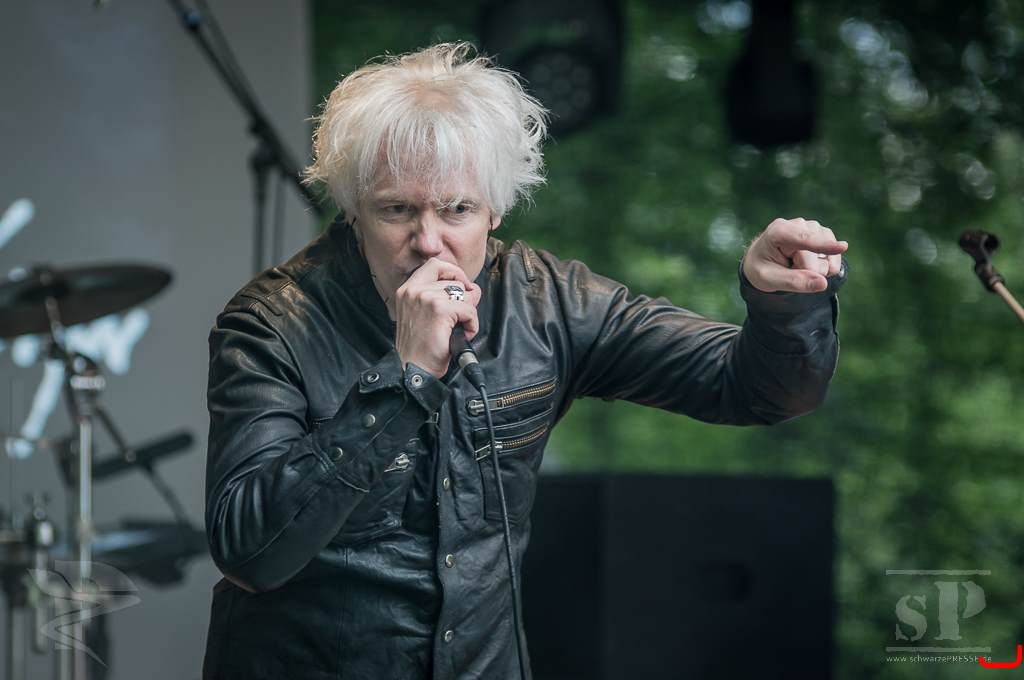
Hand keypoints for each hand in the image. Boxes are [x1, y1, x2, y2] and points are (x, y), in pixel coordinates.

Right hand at [394, 258, 481, 377]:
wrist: (414, 371)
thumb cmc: (421, 348)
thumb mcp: (428, 316)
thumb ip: (446, 297)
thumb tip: (474, 289)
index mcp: (407, 289)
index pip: (435, 264)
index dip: (453, 272)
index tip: (461, 287)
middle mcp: (414, 290)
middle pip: (454, 280)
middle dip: (464, 298)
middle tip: (462, 316)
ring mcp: (426, 298)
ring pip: (464, 295)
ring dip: (468, 314)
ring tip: (457, 330)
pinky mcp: (440, 309)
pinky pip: (469, 310)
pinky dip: (472, 325)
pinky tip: (462, 335)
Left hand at [742, 218, 848, 292]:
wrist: (761, 261)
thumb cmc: (762, 269)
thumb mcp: (770, 280)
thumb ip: (794, 282)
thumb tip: (823, 283)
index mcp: (778, 231)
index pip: (803, 239)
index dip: (823, 245)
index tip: (842, 247)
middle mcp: (799, 224)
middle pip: (815, 257)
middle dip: (806, 271)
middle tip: (788, 269)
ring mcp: (814, 228)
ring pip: (828, 257)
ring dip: (816, 270)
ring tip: (797, 265)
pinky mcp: (824, 235)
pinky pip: (835, 258)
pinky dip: (825, 267)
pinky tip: (810, 264)